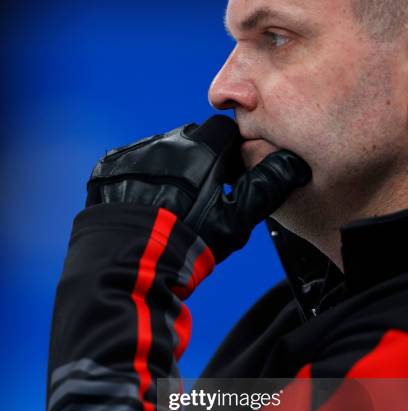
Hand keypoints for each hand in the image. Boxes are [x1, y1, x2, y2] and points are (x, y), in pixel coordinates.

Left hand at [86, 115, 311, 262]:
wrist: (129, 264)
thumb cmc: (186, 244)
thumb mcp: (236, 220)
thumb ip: (265, 188)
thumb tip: (292, 164)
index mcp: (200, 148)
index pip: (226, 133)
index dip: (232, 155)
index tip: (230, 178)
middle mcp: (165, 142)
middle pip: (193, 141)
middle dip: (201, 162)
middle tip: (200, 199)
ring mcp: (134, 153)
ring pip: (162, 152)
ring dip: (171, 170)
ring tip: (170, 207)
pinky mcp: (109, 168)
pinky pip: (132, 165)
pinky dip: (142, 179)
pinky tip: (146, 206)